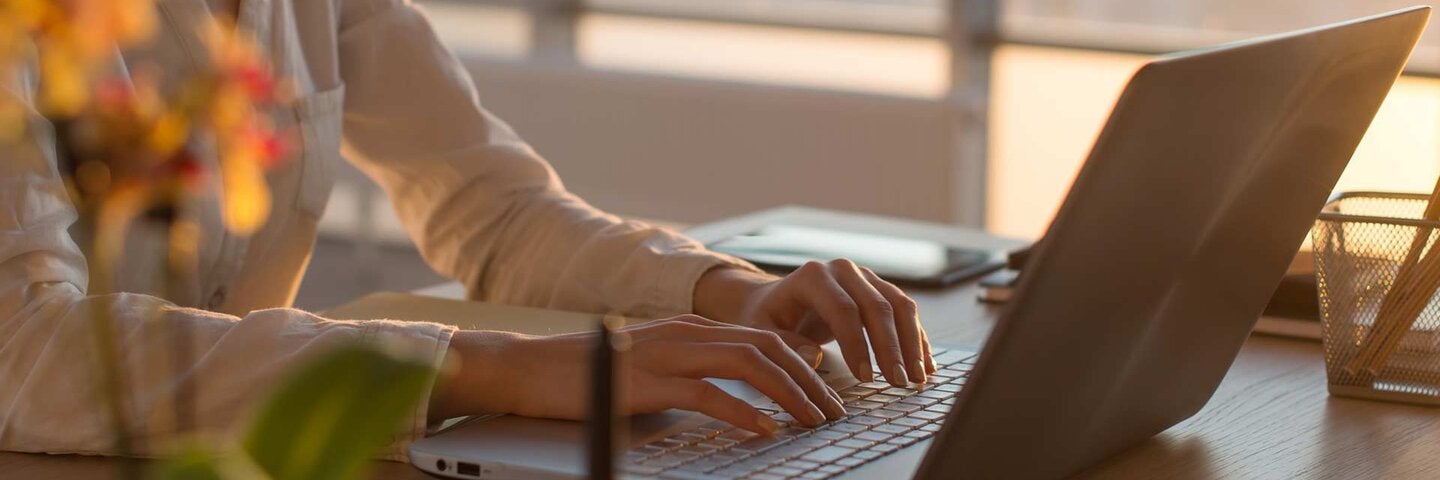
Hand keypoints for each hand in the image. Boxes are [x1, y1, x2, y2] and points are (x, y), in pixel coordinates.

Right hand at [429, 316, 846, 432]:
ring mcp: (669, 353)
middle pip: (768, 347)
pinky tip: (764, 430)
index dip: (803, 362)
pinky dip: (743, 412)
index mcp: (691, 327)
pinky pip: (708, 394)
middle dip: (809, 381)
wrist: (531, 368)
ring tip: (813, 421)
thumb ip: (695, 369)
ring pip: (750, 365)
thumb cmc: (591, 373)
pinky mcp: (649, 380)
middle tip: (834, 412)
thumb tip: (738, 393)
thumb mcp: (654, 365)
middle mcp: (687, 332)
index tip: (828, 389)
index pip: (763, 336)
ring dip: (790, 395)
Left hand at [694, 261, 935, 386]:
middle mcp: (844, 270)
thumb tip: (814, 358)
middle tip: (899, 383)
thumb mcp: (762, 330)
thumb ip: (785, 344)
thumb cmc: (768, 317)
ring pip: (899, 306)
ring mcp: (865, 276)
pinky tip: (926, 365)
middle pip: (877, 307)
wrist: (776, 298)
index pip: (843, 310)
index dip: (857, 344)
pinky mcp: (880, 288)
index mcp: (813, 276)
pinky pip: (905, 310)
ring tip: (918, 378)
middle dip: (891, 348)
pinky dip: (918, 338)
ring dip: (912, 344)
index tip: (866, 378)